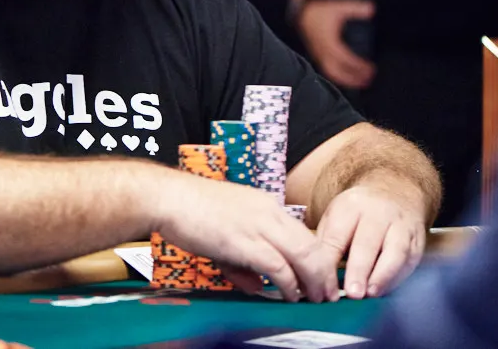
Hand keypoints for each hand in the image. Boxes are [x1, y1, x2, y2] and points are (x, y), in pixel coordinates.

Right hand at [152, 173, 330, 302]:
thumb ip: (243, 262)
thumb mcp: (224, 234)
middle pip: (312, 244)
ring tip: (318, 299)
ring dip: (315, 281)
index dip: (317, 258)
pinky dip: (289, 284)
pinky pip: (278, 266)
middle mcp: (269, 212)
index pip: (303, 233)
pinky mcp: (245, 242)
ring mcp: (258, 225)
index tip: (322, 278)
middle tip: (329, 295)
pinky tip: (290, 296)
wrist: (168, 197)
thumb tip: (259, 287)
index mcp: (265, 206)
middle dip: (325, 273)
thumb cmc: (190, 212)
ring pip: (304, 255)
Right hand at [297, 0, 375, 88]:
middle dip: (352, 79)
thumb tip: (372, 8)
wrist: (302, 11)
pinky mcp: (317, 54)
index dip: (359, 65)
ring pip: (332, 72)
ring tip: (360, 82)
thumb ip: (355, 8)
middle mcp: (323, 52)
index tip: (372, 68)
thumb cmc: (321, 10)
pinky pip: (327, 69)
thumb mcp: (338, 7)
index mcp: (329, 43)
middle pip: (337, 72)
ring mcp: (319, 55)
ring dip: (346, 79)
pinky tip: (347, 75)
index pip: (346, 59)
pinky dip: (338, 75)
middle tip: (368, 81)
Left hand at [313, 179, 426, 301]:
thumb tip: (314, 276)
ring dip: (383, 275)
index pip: (337, 235)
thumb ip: (326, 243)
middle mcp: (378, 213)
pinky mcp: (417, 239)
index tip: (324, 282)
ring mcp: (401, 225)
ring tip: (371, 293)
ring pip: (395, 251)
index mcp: (350, 206)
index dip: (330, 260)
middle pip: (367, 242)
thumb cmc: (359, 213)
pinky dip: (397, 278)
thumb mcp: (336, 216)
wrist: (396, 192)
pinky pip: (410, 260)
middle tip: (352, 293)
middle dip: (359, 269)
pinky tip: (385, 290)